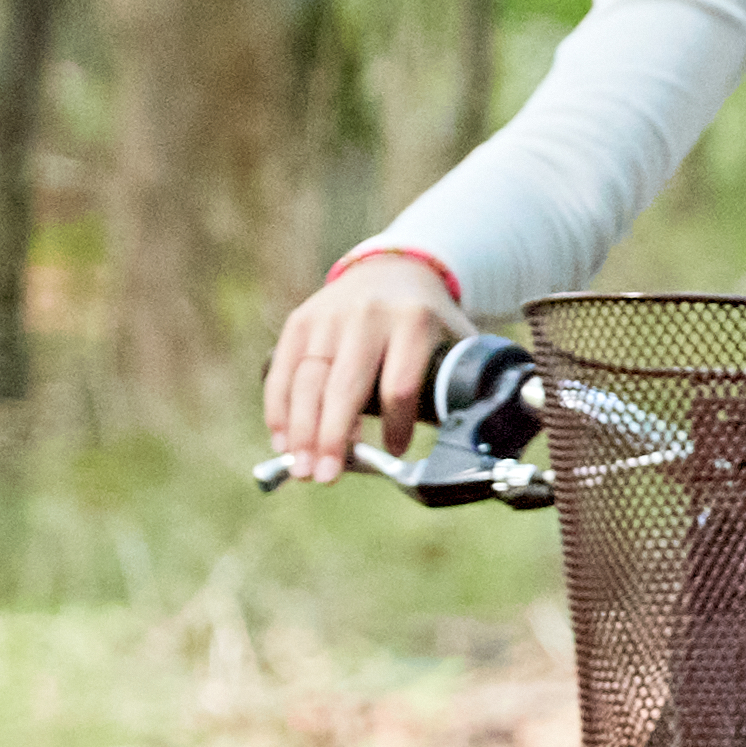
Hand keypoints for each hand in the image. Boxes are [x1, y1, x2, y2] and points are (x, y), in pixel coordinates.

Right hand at [263, 256, 459, 484]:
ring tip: (303, 469)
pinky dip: (279, 409)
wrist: (392, 268)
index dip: (396, 422)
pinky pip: (283, 370)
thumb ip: (463, 382)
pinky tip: (282, 441)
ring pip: (308, 380)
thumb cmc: (426, 321)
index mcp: (414, 321)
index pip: (401, 382)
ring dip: (301, 431)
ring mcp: (329, 316)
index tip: (395, 451)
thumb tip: (466, 440)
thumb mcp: (454, 339)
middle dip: (332, 436)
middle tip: (327, 477)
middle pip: (345, 385)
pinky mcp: (300, 321)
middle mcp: (368, 316)